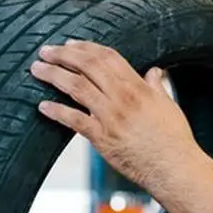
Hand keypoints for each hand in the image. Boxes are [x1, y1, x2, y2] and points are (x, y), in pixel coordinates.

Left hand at [30, 40, 199, 192]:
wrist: (174, 168)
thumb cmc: (174, 140)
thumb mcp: (169, 106)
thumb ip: (156, 86)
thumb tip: (154, 72)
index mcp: (139, 87)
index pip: (107, 57)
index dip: (86, 47)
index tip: (71, 43)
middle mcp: (122, 98)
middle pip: (87, 66)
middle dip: (63, 55)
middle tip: (46, 51)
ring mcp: (110, 117)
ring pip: (76, 87)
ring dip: (53, 75)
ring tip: (37, 70)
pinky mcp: (102, 138)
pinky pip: (74, 120)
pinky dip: (56, 111)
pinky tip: (43, 106)